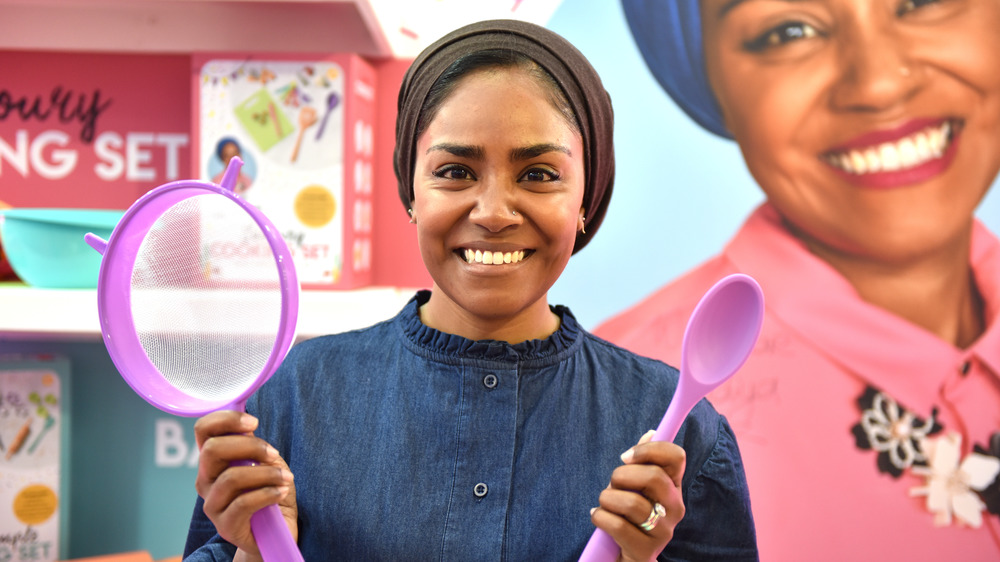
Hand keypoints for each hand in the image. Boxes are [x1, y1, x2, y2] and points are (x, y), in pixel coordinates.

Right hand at [194, 410, 297, 558]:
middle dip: (250, 446)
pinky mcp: (225, 526)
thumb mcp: (265, 462)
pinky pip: (243, 503)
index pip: (203, 430)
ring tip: (285, 477)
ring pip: (231, 478)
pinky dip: (268, 493)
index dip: (226, 419)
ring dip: (266, 473)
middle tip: (274, 453)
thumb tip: (249, 428)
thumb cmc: (270, 491)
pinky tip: (281, 492)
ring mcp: (212, 505)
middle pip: (212, 450)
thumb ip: (252, 446)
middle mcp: (206, 481)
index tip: (254, 423)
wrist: (276, 531)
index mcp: (213, 461)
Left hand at [590, 430, 685, 561]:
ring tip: (604, 504)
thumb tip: (651, 433)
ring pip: (632, 503)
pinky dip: (600, 517)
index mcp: (674, 487)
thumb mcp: (636, 487)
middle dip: (621, 476)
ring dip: (607, 499)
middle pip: (654, 477)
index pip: (676, 457)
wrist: (629, 555)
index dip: (649, 450)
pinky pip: (617, 526)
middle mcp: (675, 508)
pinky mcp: (646, 549)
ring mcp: (663, 531)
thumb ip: (642, 462)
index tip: (626, 457)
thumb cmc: (630, 515)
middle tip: (612, 485)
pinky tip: (599, 518)